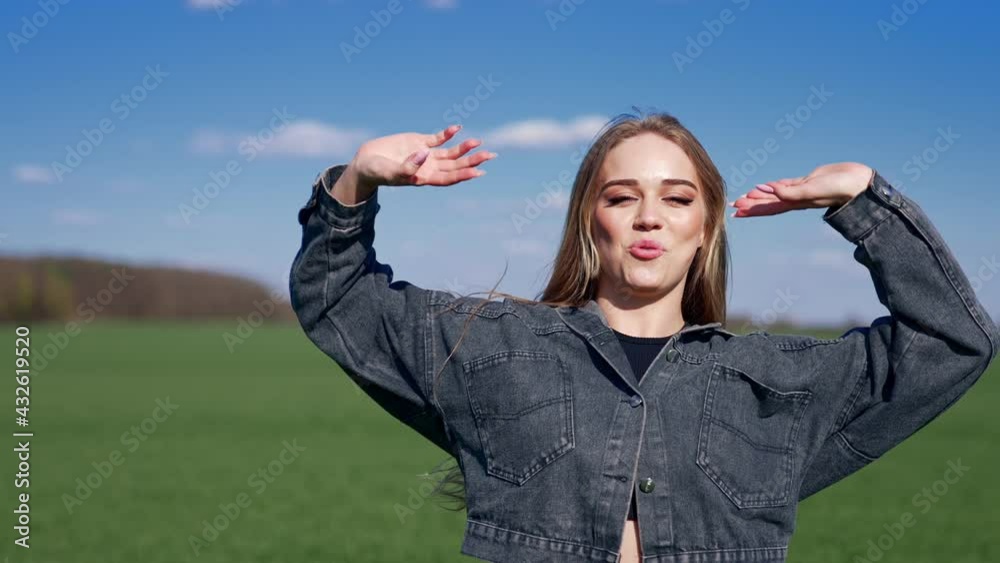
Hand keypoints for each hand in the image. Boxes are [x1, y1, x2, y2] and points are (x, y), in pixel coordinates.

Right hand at [348, 124, 494, 188]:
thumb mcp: (390, 172)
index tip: (478, 172)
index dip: (463, 175)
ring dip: (464, 148)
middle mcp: (429, 167)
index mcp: (424, 178)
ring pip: (450, 152)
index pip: (448, 178)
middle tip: (490, 155)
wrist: (366, 162)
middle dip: (473, 161)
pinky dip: (447, 134)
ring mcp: (426, 155)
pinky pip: (437, 139)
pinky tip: (457, 128)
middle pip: (455, 165)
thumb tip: (425, 154)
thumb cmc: (377, 172)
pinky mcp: (420, 142)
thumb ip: (408, 167)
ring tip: (478, 142)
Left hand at [729, 162, 874, 217]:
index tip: (735, 211)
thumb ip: (793, 191)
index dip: (751, 210)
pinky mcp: (808, 181)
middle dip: (750, 204)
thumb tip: (771, 191)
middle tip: (733, 204)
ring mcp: (801, 191)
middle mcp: (795, 199)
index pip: (767, 208)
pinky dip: (774, 186)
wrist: (859, 184)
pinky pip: (786, 185)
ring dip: (760, 196)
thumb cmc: (839, 189)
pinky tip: (765, 187)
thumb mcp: (814, 190)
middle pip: (768, 203)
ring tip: (745, 196)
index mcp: (795, 203)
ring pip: (775, 194)